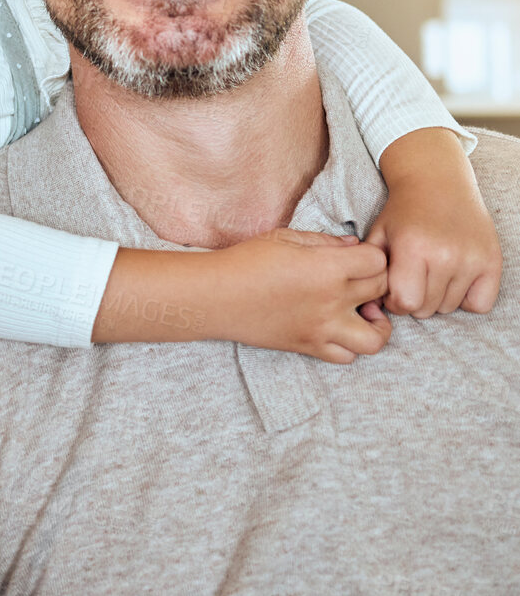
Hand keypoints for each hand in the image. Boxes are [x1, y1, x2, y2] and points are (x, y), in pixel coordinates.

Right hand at [205, 229, 392, 363]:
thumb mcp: (285, 238)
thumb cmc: (245, 261)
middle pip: (380, 291)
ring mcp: (323, 328)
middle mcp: (332, 300)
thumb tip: (353, 246)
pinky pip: (346, 357)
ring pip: (376, 337)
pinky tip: (336, 328)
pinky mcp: (309, 346)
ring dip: (376, 324)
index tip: (357, 256)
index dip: (372, 255)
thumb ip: (324, 241)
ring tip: (361, 313)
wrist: (215, 296)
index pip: (378, 262)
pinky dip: (348, 345)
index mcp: (327, 267)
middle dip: (375, 281)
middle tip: (358, 278)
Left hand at [370, 155, 501, 317]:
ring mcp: (472, 260)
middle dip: (414, 299)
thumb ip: (370, 268)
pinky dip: (466, 299)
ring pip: (449, 307)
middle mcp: (445, 256)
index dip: (394, 301)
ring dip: (438, 298)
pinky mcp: (492, 262)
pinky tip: (454, 280)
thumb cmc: (404, 212)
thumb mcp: (378, 234)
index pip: (405, 302)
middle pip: (427, 309)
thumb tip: (368, 301)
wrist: (439, 184)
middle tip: (412, 279)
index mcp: (413, 248)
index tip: (393, 289)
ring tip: (431, 273)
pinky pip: (480, 305)